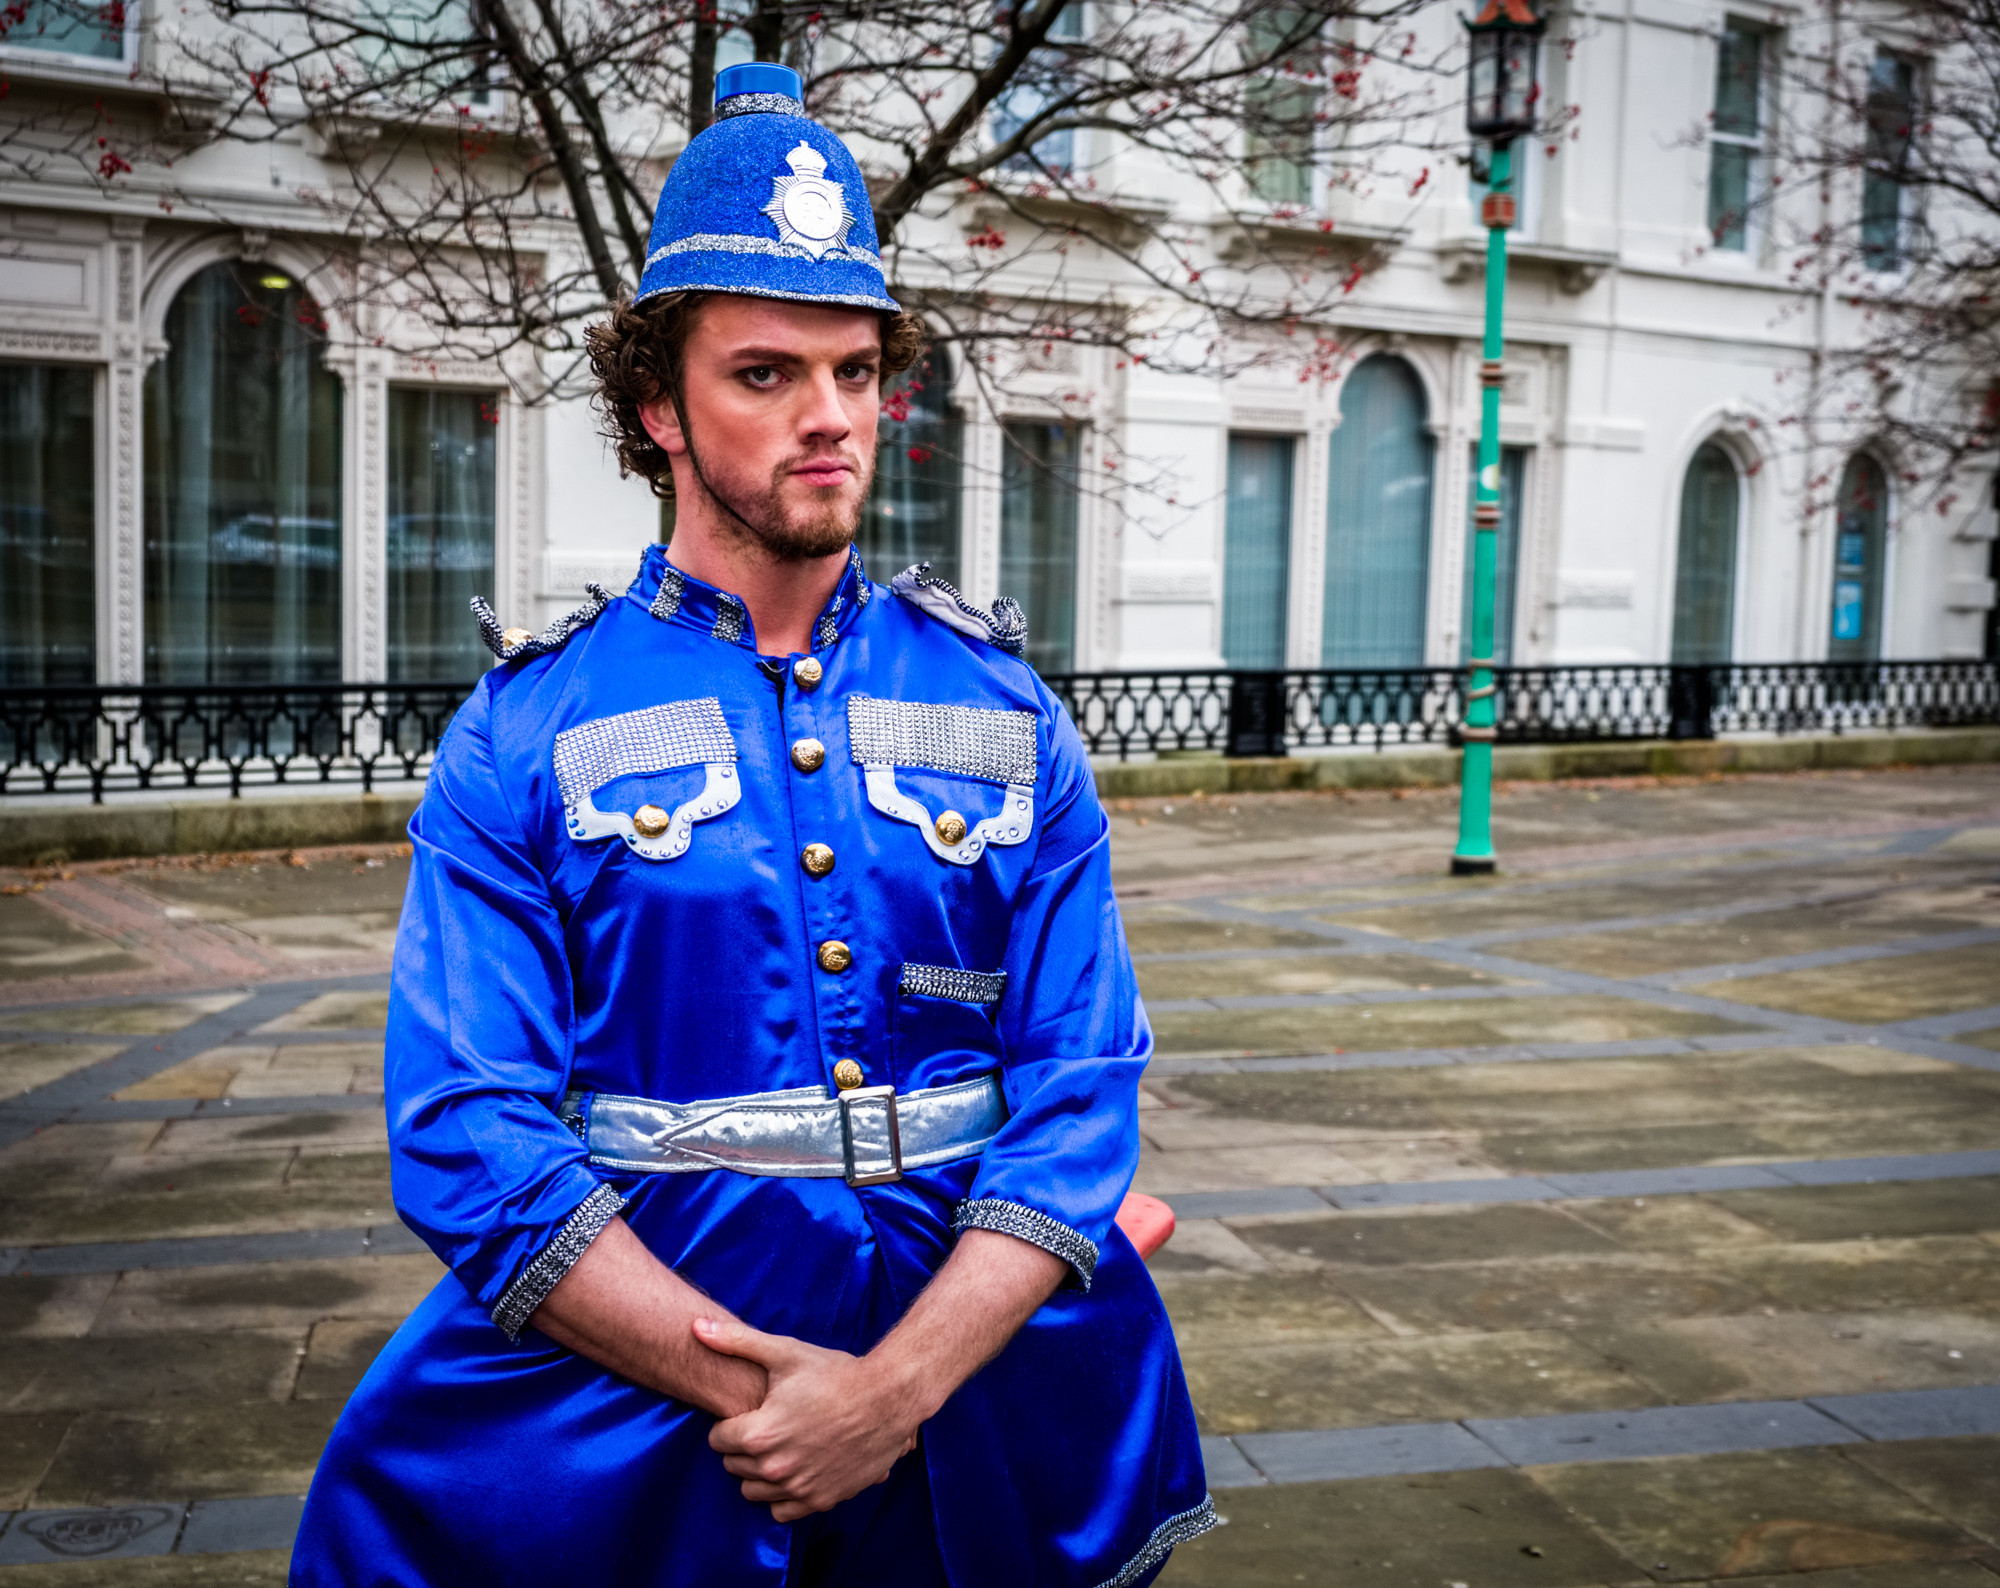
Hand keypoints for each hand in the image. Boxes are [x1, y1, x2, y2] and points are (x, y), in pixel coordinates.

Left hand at [696, 1316, 923, 1521]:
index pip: (717, 1440)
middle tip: (765, 1426)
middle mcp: (775, 1467)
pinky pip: (781, 1511)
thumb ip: (736, 1342)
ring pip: (753, 1491)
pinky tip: (794, 1469)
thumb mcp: (785, 1352)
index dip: (731, 1423)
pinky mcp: (821, 1500)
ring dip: (758, 1472)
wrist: (888, 1398)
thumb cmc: (835, 1373)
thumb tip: (695, 1326)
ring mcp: (799, 1487)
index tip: (749, 1412)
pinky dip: (782, 1494)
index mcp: (759, 1434)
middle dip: (743, 1447)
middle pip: (733, 1466)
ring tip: (779, 1447)